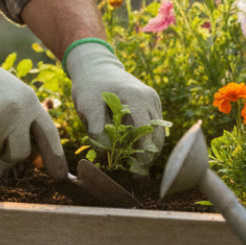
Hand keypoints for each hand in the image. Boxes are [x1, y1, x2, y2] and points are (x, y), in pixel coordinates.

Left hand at [64, 42, 163, 171]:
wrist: (96, 66)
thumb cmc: (90, 85)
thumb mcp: (87, 104)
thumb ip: (96, 127)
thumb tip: (108, 151)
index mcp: (138, 98)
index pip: (146, 133)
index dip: (142, 156)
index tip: (133, 174)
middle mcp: (150, 99)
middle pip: (156, 137)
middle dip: (147, 159)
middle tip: (134, 178)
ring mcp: (153, 102)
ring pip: (157, 135)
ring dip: (148, 152)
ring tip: (134, 170)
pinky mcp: (151, 106)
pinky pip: (153, 129)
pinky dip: (145, 143)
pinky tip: (133, 155)